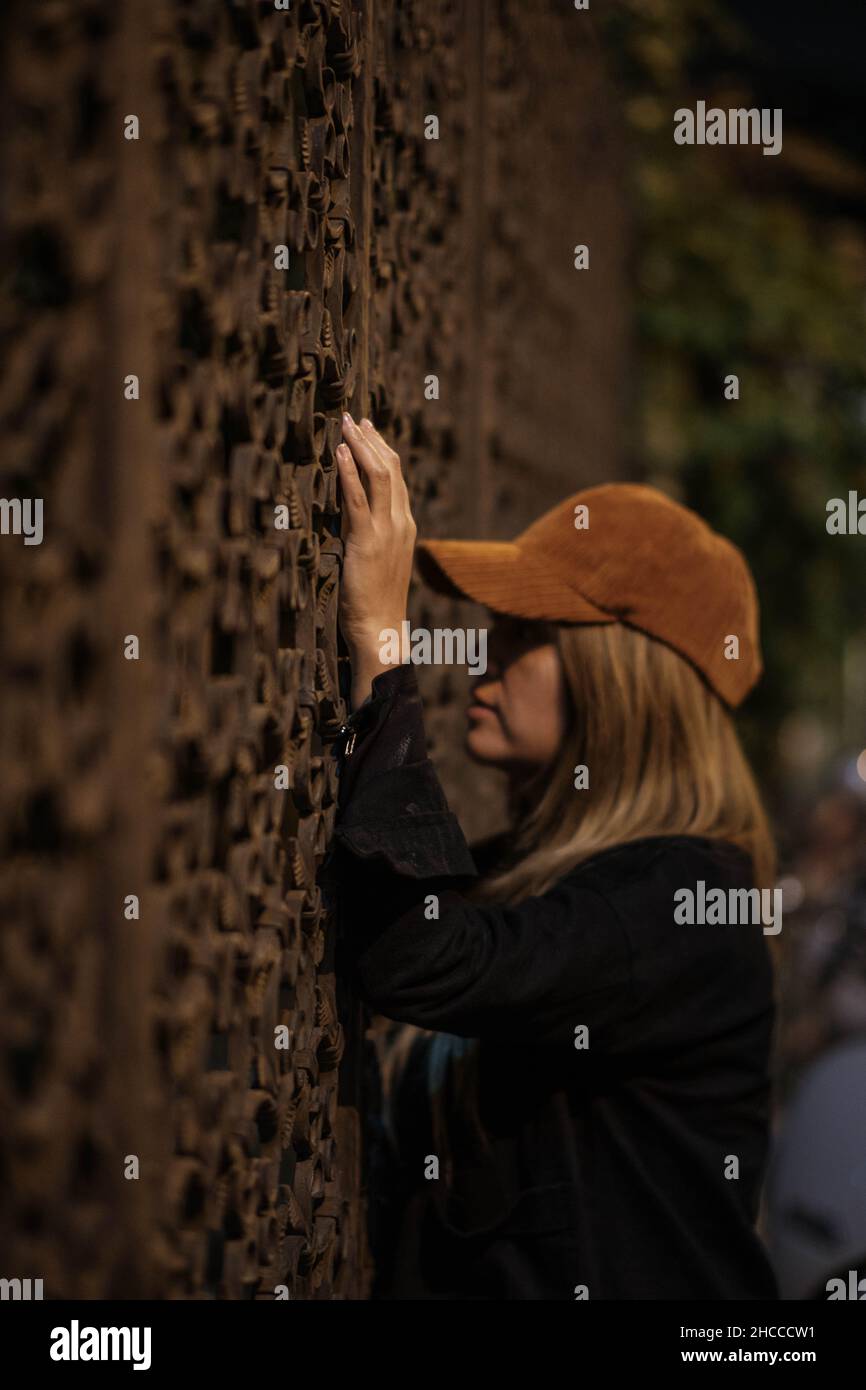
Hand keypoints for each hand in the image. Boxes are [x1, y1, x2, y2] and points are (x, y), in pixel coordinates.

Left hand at [336, 413, 416, 707]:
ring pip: (379, 476)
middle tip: (354, 417)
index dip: (382, 450)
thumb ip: (370, 533)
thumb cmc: (374, 601)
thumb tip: (354, 513)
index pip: (397, 478)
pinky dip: (349, 472)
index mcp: (404, 525)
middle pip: (391, 469)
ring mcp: (387, 530)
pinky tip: (339, 453)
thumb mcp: (376, 560)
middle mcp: (401, 522)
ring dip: (361, 446)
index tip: (366, 430)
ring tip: (346, 424)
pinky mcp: (367, 541)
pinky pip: (359, 498)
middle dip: (371, 440)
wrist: (381, 629)